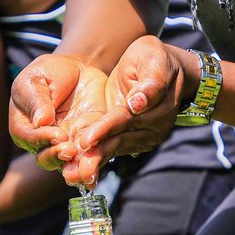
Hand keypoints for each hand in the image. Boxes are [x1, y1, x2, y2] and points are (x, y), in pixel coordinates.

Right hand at [9, 54, 110, 183]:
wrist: (77, 69)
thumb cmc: (48, 72)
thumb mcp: (35, 79)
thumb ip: (36, 100)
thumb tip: (40, 122)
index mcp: (24, 127)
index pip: (29, 138)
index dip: (42, 139)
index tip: (57, 134)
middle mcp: (44, 141)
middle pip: (47, 158)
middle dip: (58, 158)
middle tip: (70, 151)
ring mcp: (67, 143)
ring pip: (69, 163)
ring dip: (76, 168)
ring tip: (84, 170)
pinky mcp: (88, 140)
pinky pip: (92, 153)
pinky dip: (96, 158)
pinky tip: (100, 160)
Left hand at [69, 38, 197, 180]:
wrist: (161, 68)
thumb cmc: (155, 58)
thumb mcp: (153, 59)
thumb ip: (150, 82)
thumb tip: (138, 104)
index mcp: (159, 107)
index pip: (127, 119)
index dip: (106, 128)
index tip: (86, 139)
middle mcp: (153, 128)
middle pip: (121, 140)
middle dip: (96, 153)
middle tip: (74, 167)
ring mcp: (144, 136)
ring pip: (116, 148)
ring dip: (94, 161)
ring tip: (73, 175)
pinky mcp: (132, 139)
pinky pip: (113, 148)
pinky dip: (95, 159)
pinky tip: (78, 169)